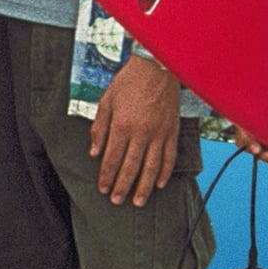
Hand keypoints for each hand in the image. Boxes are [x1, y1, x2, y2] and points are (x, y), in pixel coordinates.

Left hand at [90, 54, 181, 206]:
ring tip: (137, 201)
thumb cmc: (129, 81)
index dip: (106, 176)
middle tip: (117, 201)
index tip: (103, 189)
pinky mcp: (172, 131)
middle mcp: (141, 132)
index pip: (112, 158)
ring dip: (144, 187)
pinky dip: (165, 173)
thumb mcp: (106, 100)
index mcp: (122, 125)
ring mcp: (159, 134)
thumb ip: (100, 128)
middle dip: (122, 187)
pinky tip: (160, 185)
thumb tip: (94, 152)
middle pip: (130, 167)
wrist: (157, 67)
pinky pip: (170, 158)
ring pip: (151, 167)